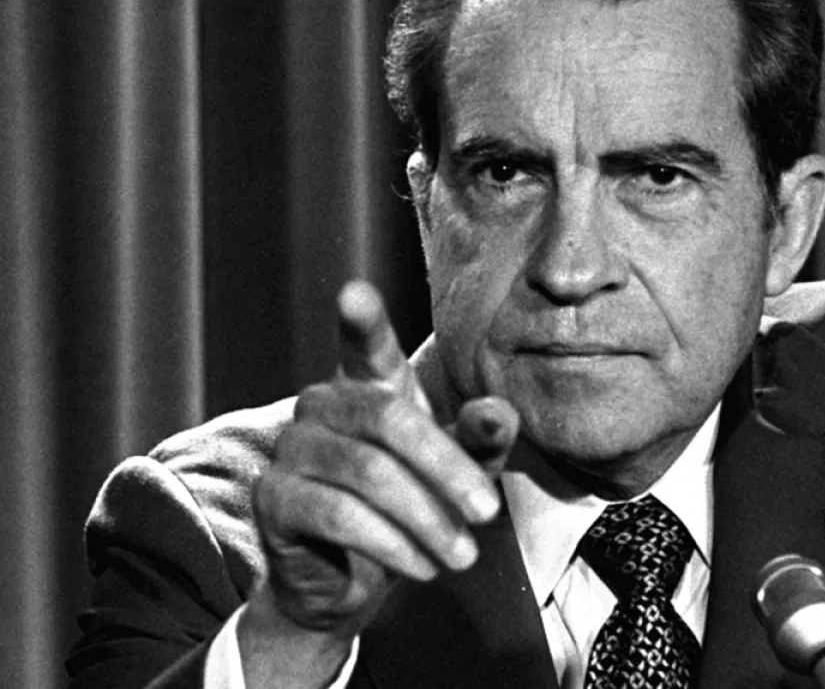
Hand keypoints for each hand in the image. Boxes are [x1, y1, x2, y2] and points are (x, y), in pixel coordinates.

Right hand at [239, 280, 517, 684]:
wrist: (352, 582)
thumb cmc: (412, 507)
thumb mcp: (458, 472)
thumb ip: (480, 440)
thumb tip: (499, 412)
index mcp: (368, 385)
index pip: (365, 346)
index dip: (362, 321)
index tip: (355, 293)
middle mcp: (323, 404)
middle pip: (390, 420)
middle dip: (448, 469)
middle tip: (490, 513)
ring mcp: (292, 447)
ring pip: (368, 473)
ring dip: (426, 519)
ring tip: (463, 555)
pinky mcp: (273, 497)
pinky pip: (339, 515)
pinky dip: (391, 544)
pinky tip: (422, 566)